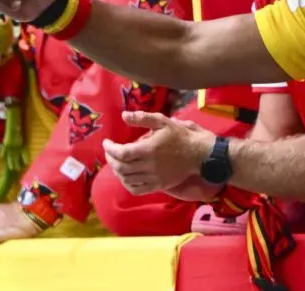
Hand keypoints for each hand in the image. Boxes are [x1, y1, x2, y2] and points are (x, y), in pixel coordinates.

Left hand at [102, 110, 216, 196]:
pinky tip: (126, 176)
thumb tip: (124, 116)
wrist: (198, 154)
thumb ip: (142, 118)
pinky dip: (127, 184)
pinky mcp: (158, 186)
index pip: (122, 153)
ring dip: (117, 171)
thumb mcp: (162, 121)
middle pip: (121, 167)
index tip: (106, 142)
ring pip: (127, 179)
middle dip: (111, 159)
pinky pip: (137, 189)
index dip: (110, 149)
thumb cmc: (180, 136)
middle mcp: (149, 166)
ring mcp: (154, 178)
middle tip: (109, 152)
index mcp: (149, 149)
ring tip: (116, 162)